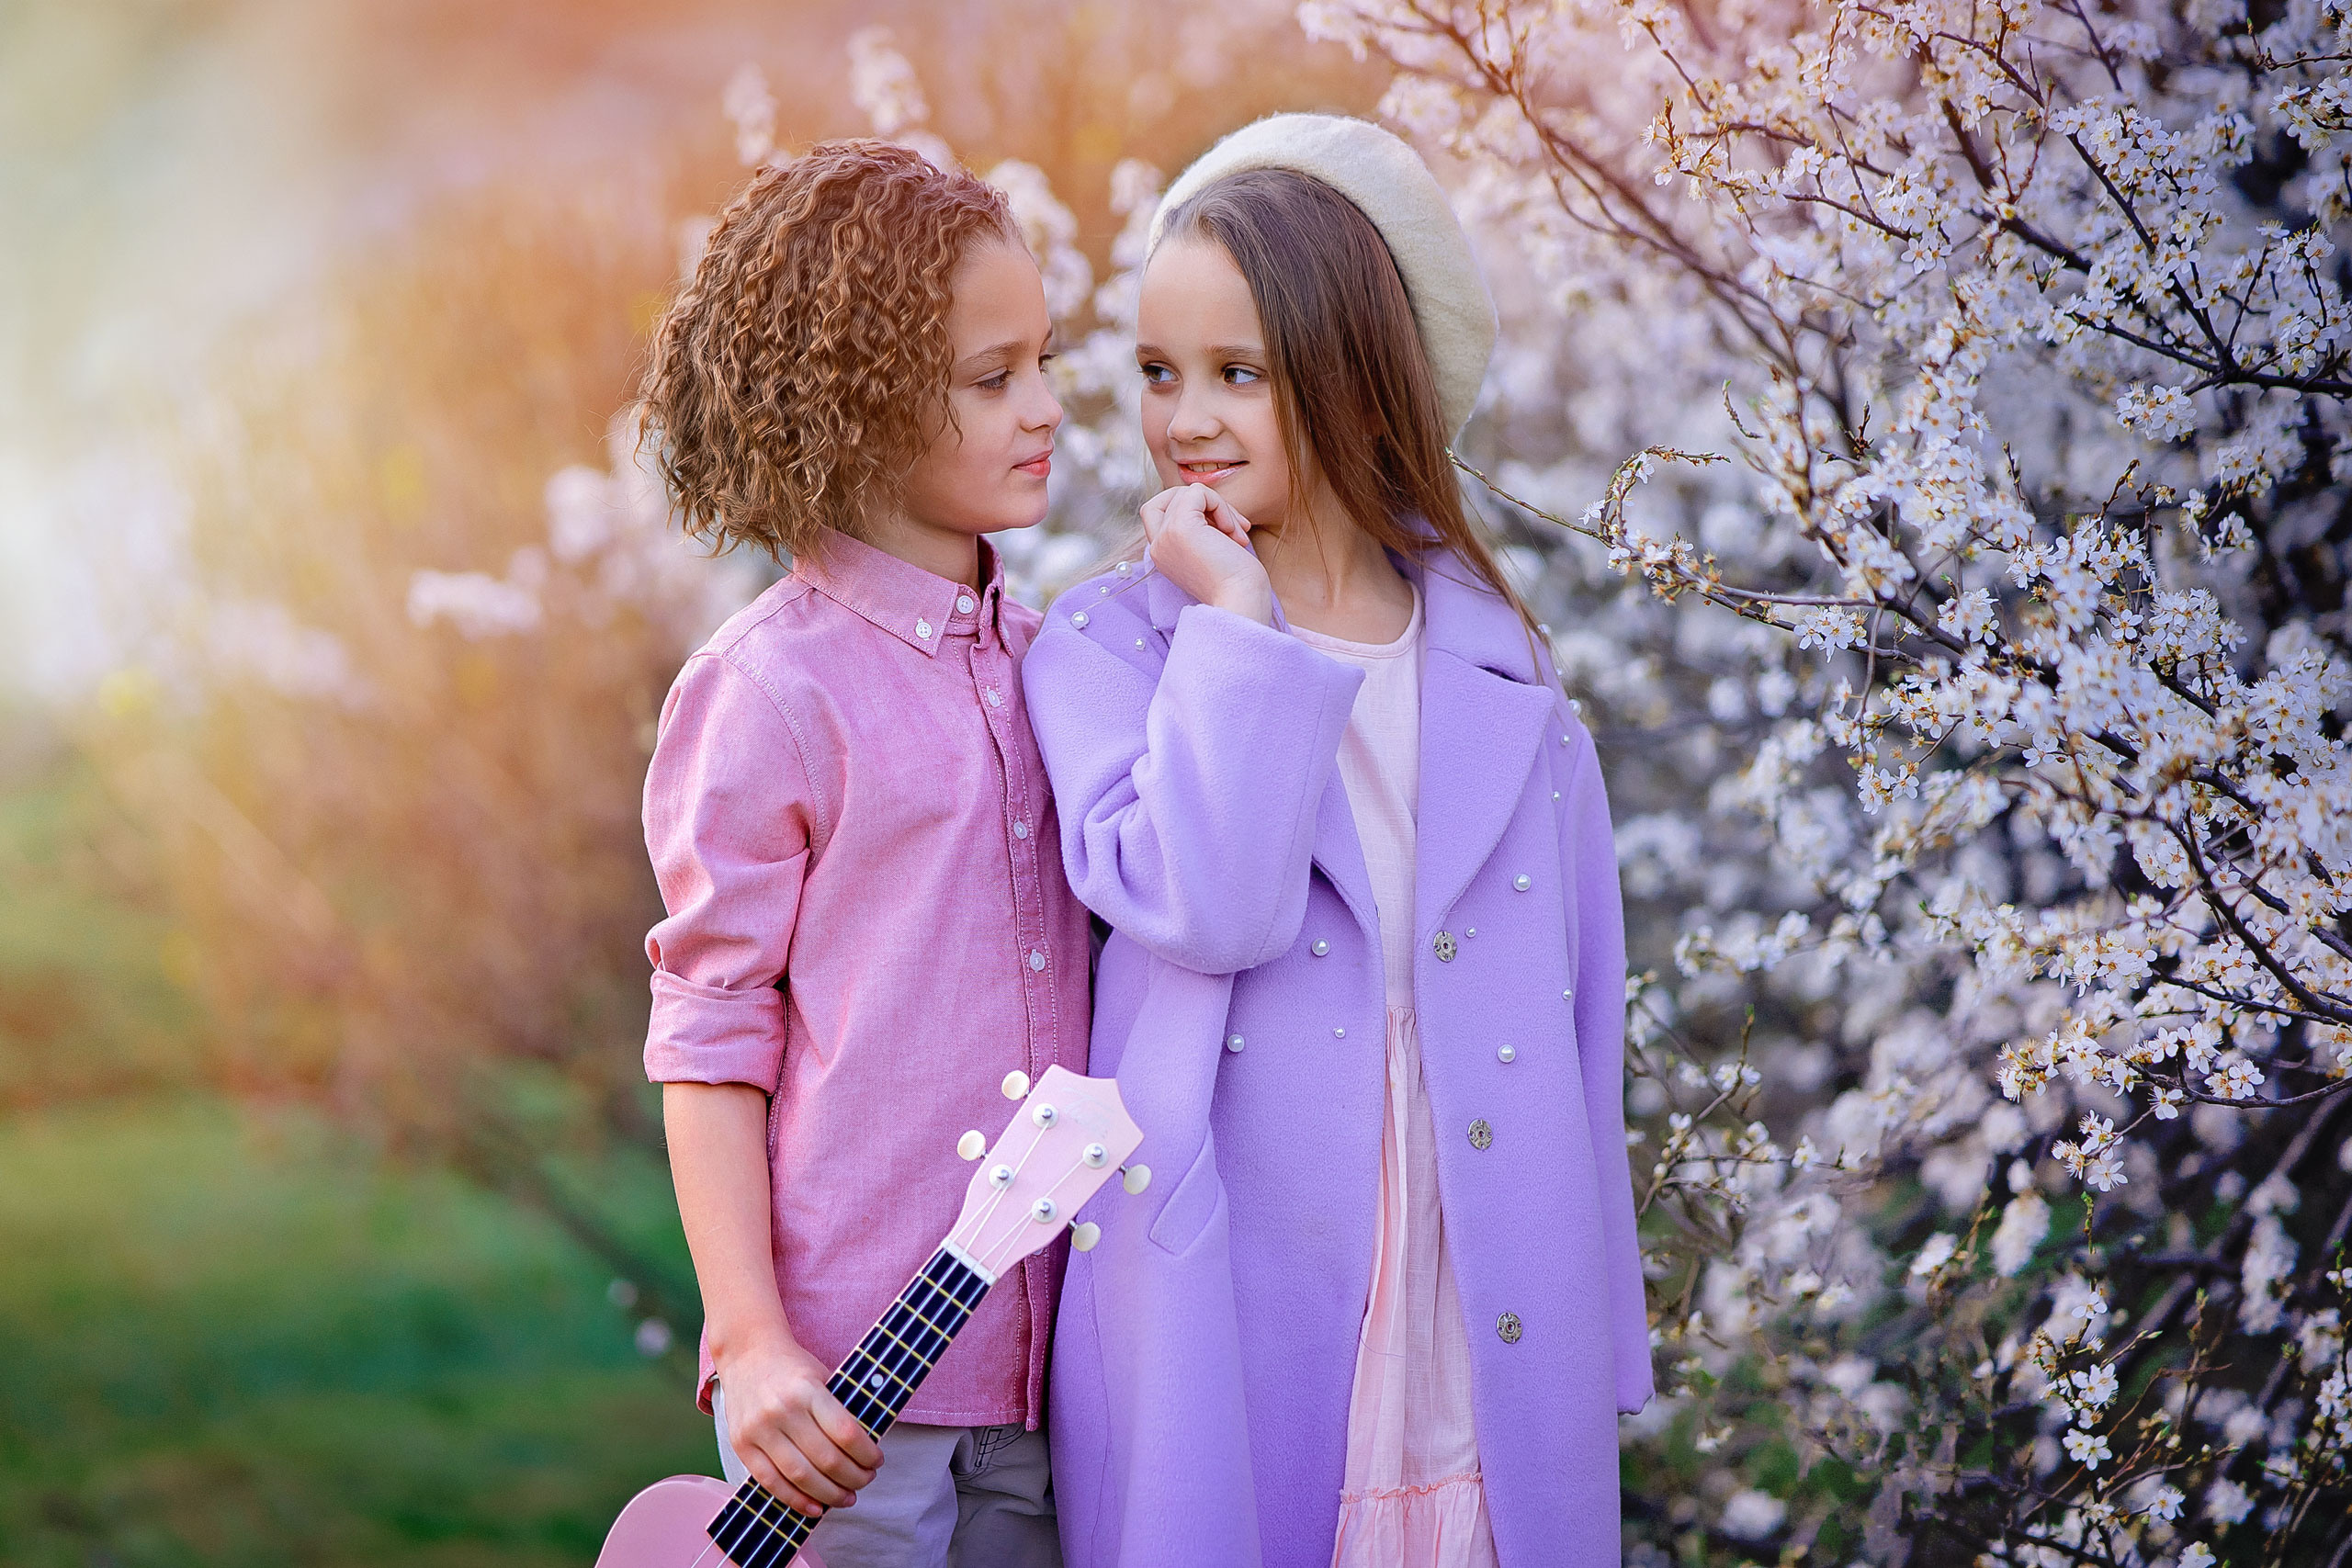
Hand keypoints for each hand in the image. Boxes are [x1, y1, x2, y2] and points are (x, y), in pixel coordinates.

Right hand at [715, 1333, 883, 1515]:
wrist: (746, 1353)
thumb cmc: (791, 1367)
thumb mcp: (822, 1375)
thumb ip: (839, 1408)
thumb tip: (866, 1448)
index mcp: (807, 1390)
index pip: (845, 1432)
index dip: (866, 1454)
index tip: (877, 1461)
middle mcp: (782, 1410)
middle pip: (826, 1459)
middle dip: (853, 1477)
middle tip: (865, 1480)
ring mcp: (759, 1429)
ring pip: (800, 1475)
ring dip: (829, 1494)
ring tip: (846, 1497)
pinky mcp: (741, 1445)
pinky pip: (771, 1482)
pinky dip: (796, 1500)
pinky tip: (815, 1507)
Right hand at [1141, 482, 1272, 625]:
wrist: (1242, 604)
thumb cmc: (1238, 584)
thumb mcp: (1212, 552)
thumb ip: (1203, 530)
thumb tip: (1212, 503)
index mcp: (1163, 555)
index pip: (1159, 512)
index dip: (1191, 511)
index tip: (1222, 531)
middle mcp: (1157, 546)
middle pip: (1169, 498)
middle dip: (1204, 503)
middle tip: (1232, 526)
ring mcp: (1165, 536)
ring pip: (1187, 493)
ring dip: (1220, 507)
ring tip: (1238, 534)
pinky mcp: (1179, 528)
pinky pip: (1197, 492)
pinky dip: (1220, 504)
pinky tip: (1233, 531)